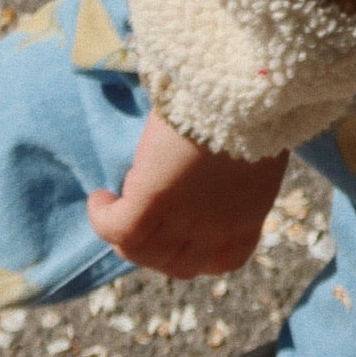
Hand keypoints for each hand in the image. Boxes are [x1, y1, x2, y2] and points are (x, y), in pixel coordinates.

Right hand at [87, 110, 288, 277]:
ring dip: (125, 236)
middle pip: (180, 265)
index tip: (186, 230)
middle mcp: (217, 229)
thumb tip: (216, 158)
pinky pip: (118, 228)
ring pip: (143, 252)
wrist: (245, 91)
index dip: (202, 253)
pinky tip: (100, 199)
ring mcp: (185, 220)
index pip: (226, 259)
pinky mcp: (153, 200)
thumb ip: (236, 168)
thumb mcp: (254, 149)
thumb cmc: (255, 106)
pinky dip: (103, 218)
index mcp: (248, 216)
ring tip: (113, 206)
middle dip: (157, 249)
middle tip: (142, 219)